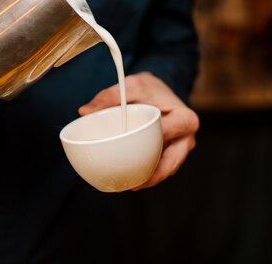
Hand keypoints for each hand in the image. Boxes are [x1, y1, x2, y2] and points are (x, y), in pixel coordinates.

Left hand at [78, 72, 198, 189]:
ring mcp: (180, 147)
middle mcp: (186, 136)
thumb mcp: (131, 86)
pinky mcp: (171, 153)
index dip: (154, 141)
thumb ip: (110, 96)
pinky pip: (161, 167)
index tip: (133, 146)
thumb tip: (84, 111)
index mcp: (184, 118)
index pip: (170, 132)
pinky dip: (148, 172)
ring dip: (150, 178)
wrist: (159, 91)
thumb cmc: (149, 89)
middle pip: (173, 161)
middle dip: (155, 175)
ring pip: (167, 168)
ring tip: (130, 185)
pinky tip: (132, 178)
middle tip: (134, 184)